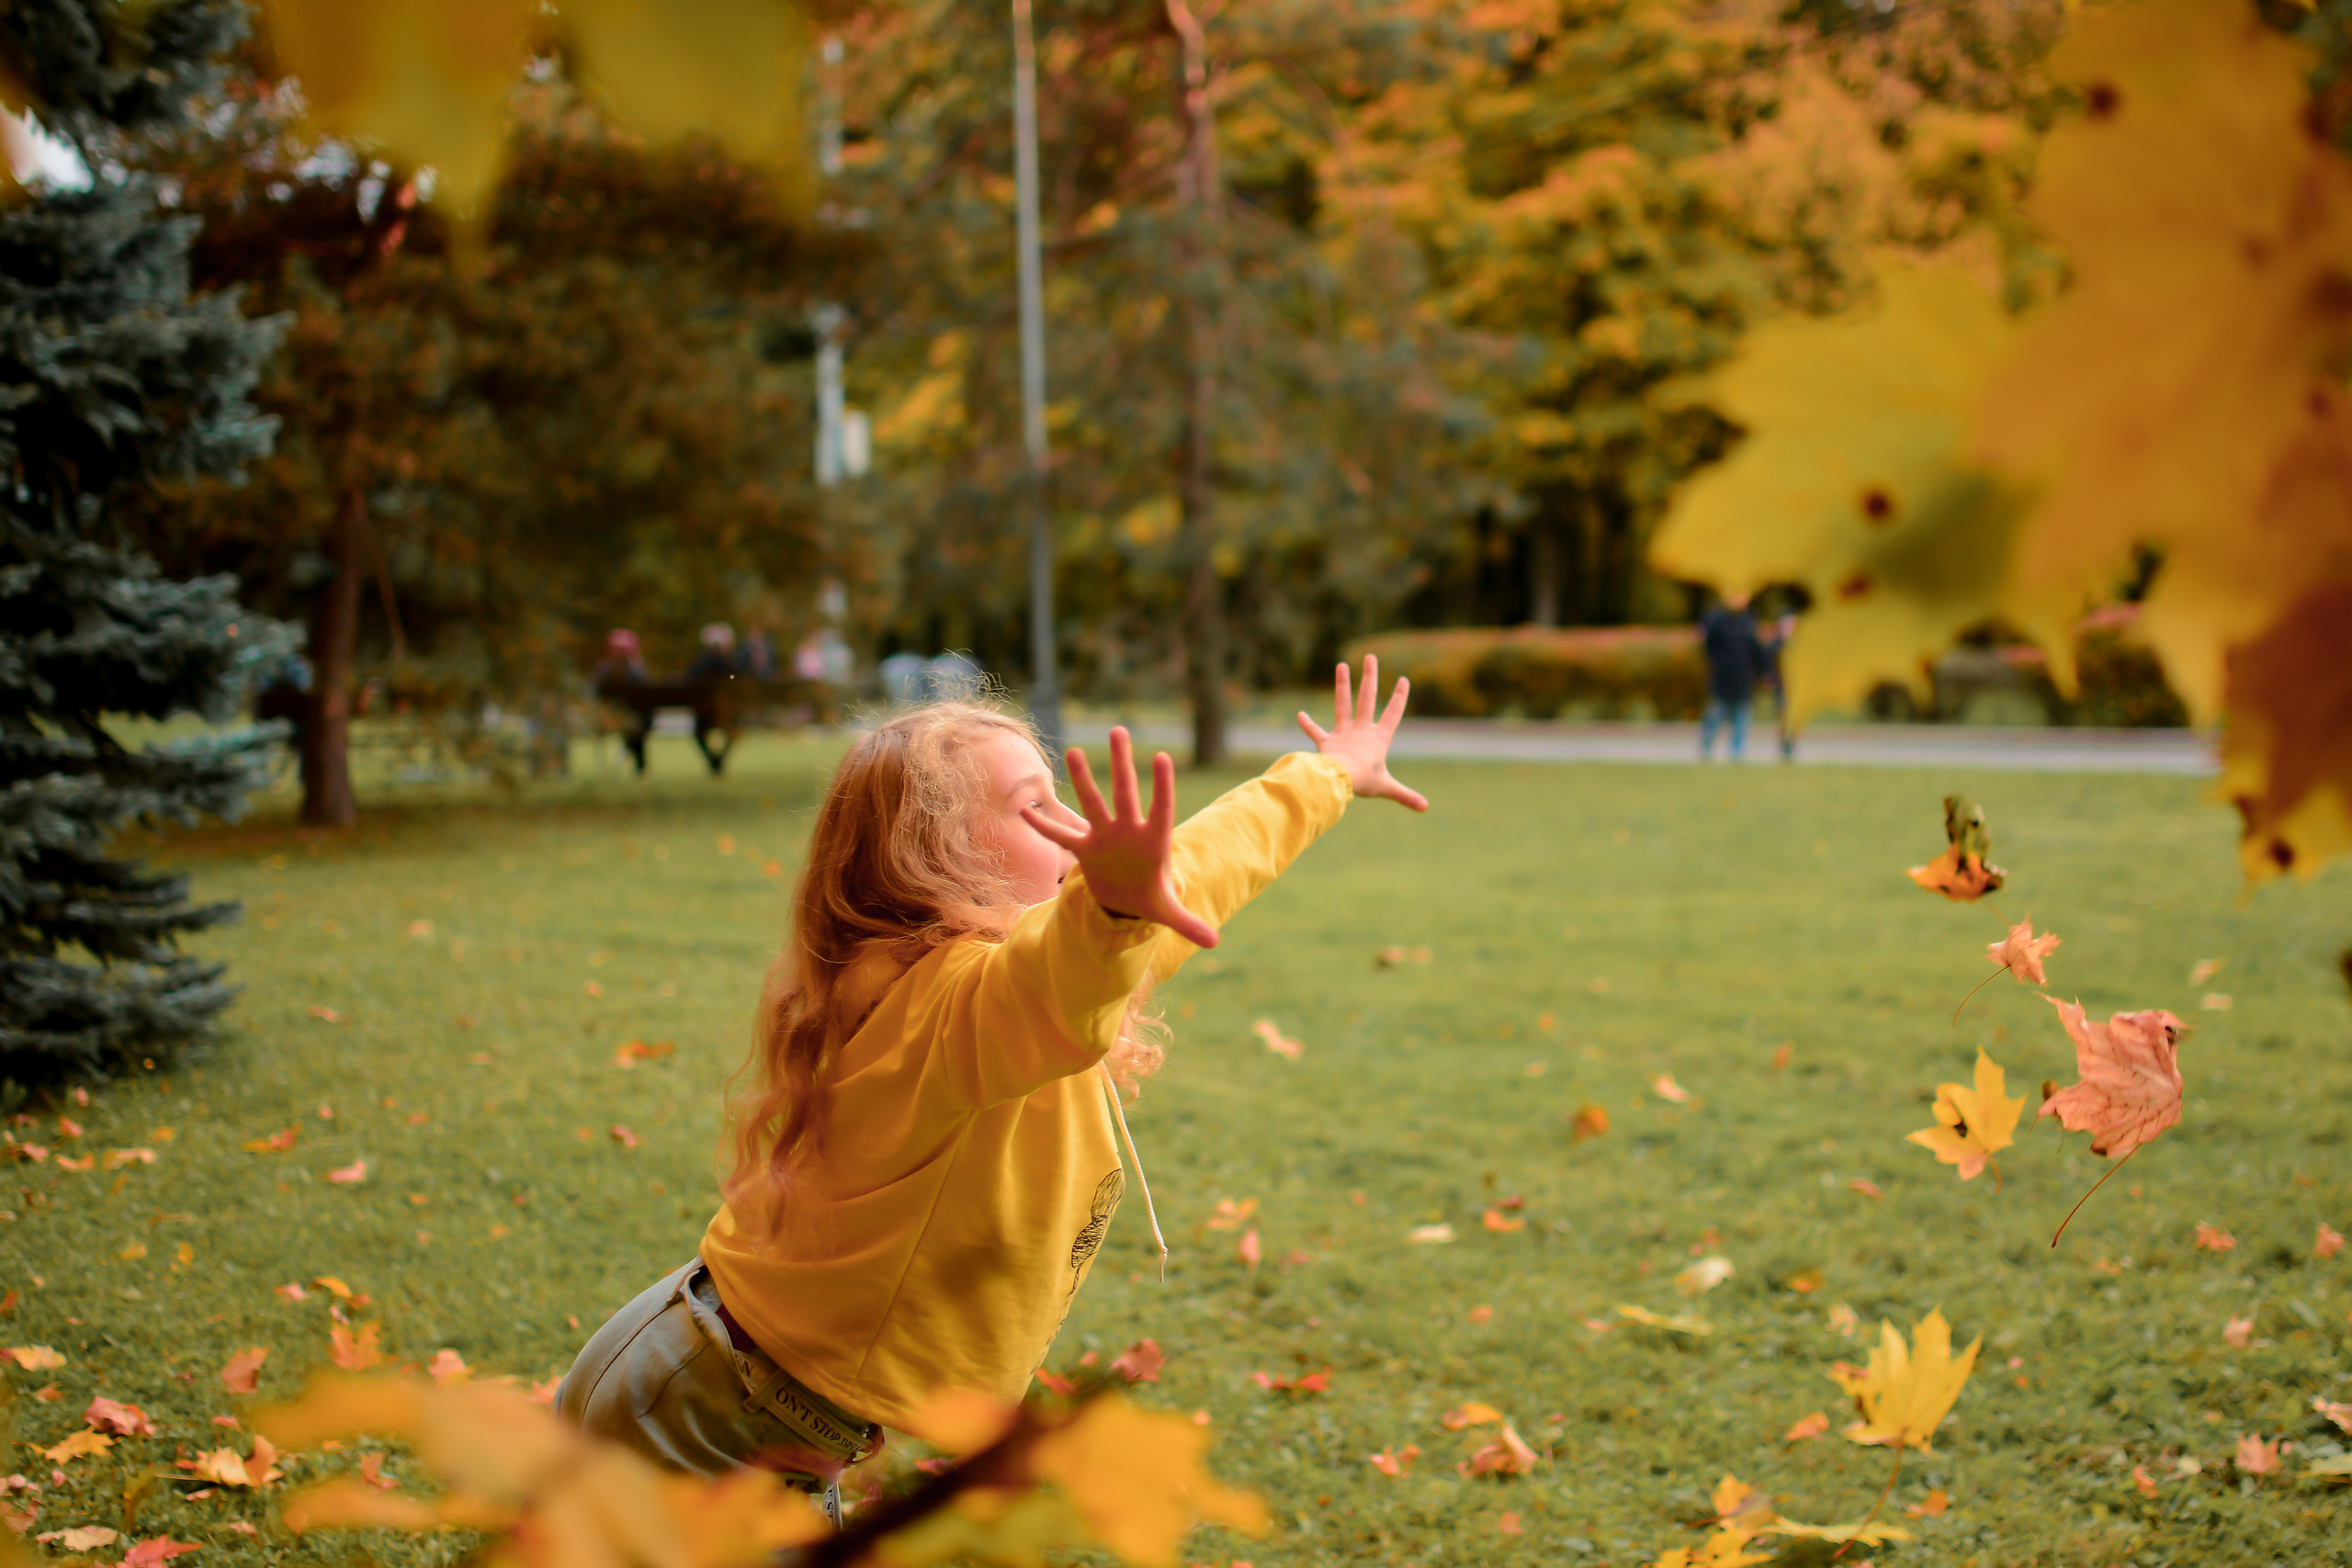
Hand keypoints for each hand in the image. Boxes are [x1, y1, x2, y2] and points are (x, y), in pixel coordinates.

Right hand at [1019, 726, 1219, 947]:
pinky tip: (1024, 811)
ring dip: (1082, 778)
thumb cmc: (1151, 897)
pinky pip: (1061, 834)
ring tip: (1072, 751)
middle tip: (1120, 731)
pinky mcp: (1085, 848)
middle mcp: (1128, 831)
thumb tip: (1214, 942)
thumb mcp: (1168, 911)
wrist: (1128, 900)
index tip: (1163, 758)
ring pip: (1092, 801)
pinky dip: (1043, 826)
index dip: (1162, 786)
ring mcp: (1104, 836)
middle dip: (1122, 764)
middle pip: (1124, 792)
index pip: (1161, 809)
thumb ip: (1188, 923)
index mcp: (1153, 842)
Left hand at [1298, 655, 1427, 811]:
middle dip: (1370, 677)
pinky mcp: (1326, 741)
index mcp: (1378, 738)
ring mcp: (1342, 733)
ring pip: (1343, 703)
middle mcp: (1361, 730)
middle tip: (1370, 658)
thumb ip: (1405, 796)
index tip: (1403, 680)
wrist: (1339, 778)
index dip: (1399, 698)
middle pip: (1367, 698)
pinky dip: (1307, 724)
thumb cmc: (1364, 782)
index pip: (1393, 714)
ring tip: (1341, 664)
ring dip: (1342, 684)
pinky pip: (1315, 731)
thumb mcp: (1388, 788)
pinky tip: (1300, 715)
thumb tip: (1425, 808)